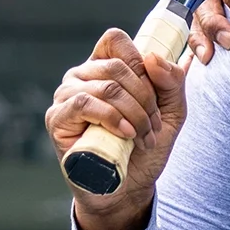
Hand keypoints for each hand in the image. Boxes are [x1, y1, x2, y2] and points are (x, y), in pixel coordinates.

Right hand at [45, 27, 188, 229]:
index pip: (115, 40)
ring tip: (141, 137)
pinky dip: (110, 117)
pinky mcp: (57, 119)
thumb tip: (154, 57)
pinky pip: (83, 103)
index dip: (139, 60)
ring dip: (133, 113)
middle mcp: (81, 77)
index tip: (155, 90)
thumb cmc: (144, 147)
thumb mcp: (171, 113)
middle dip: (146, 98)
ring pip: (106, 86)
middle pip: (117, 66)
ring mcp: (66, 96)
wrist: (128, 188)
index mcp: (105, 68)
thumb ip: (172, 82)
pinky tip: (124, 134)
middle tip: (153, 126)